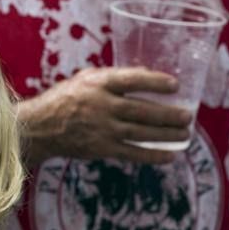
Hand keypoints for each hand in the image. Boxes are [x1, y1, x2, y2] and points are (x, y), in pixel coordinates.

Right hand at [18, 67, 191, 164]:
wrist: (40, 126)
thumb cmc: (65, 98)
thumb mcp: (84, 79)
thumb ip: (113, 77)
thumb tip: (147, 73)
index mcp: (96, 84)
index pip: (131, 80)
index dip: (155, 82)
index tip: (175, 86)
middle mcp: (100, 105)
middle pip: (142, 110)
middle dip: (169, 115)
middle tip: (188, 116)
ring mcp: (101, 129)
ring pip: (142, 133)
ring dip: (167, 135)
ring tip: (185, 134)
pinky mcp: (100, 148)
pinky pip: (133, 153)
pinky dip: (154, 155)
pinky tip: (170, 155)